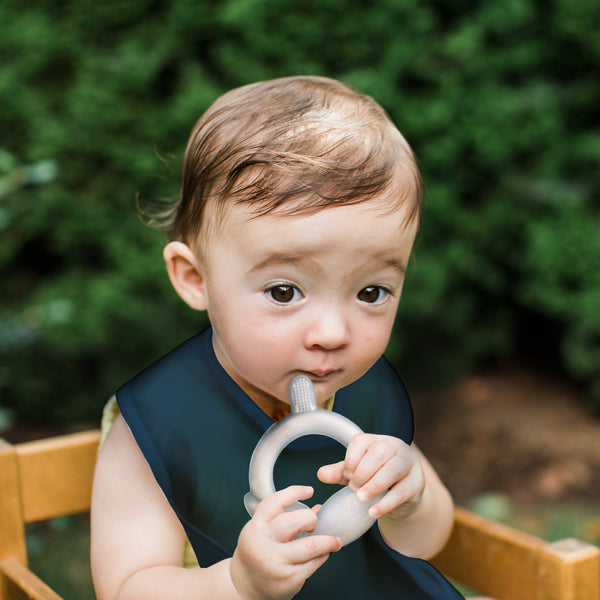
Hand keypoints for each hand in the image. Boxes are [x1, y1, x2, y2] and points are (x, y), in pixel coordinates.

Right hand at [230, 485, 341, 599]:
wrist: (245, 586)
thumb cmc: (256, 554)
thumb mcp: (262, 531)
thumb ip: (283, 517)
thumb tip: (316, 508)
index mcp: (256, 527)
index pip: (274, 502)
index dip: (294, 492)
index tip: (309, 490)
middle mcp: (264, 544)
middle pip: (292, 522)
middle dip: (310, 519)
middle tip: (313, 523)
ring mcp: (276, 563)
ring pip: (310, 546)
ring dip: (327, 541)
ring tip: (334, 541)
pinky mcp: (289, 579)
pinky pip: (313, 563)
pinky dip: (323, 555)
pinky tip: (324, 553)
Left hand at [317, 434, 425, 519]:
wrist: (404, 494)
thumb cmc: (377, 478)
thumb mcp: (357, 473)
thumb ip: (339, 472)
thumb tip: (320, 474)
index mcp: (377, 440)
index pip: (361, 442)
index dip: (351, 460)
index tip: (346, 475)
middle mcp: (395, 447)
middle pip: (378, 453)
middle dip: (362, 472)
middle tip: (353, 488)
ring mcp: (409, 463)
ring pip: (392, 469)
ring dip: (374, 485)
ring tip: (361, 498)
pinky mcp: (416, 483)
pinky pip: (402, 492)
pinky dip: (385, 503)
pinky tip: (373, 512)